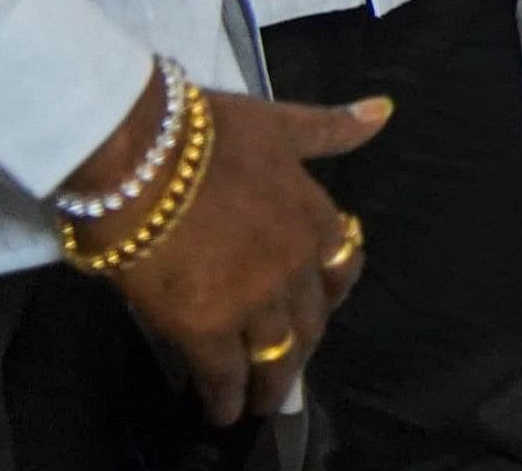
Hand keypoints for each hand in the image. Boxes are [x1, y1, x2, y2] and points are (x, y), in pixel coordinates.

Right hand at [66, 70, 386, 426]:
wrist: (137, 157)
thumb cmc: (203, 131)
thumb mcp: (278, 124)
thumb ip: (330, 129)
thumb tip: (385, 111)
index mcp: (314, 216)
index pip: (342, 265)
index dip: (332, 290)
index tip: (323, 305)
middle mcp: (296, 264)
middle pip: (311, 320)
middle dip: (303, 348)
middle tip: (289, 370)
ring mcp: (255, 299)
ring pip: (276, 353)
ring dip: (272, 382)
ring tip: (262, 402)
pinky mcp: (207, 328)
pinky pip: (225, 374)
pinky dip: (227, 398)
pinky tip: (223, 412)